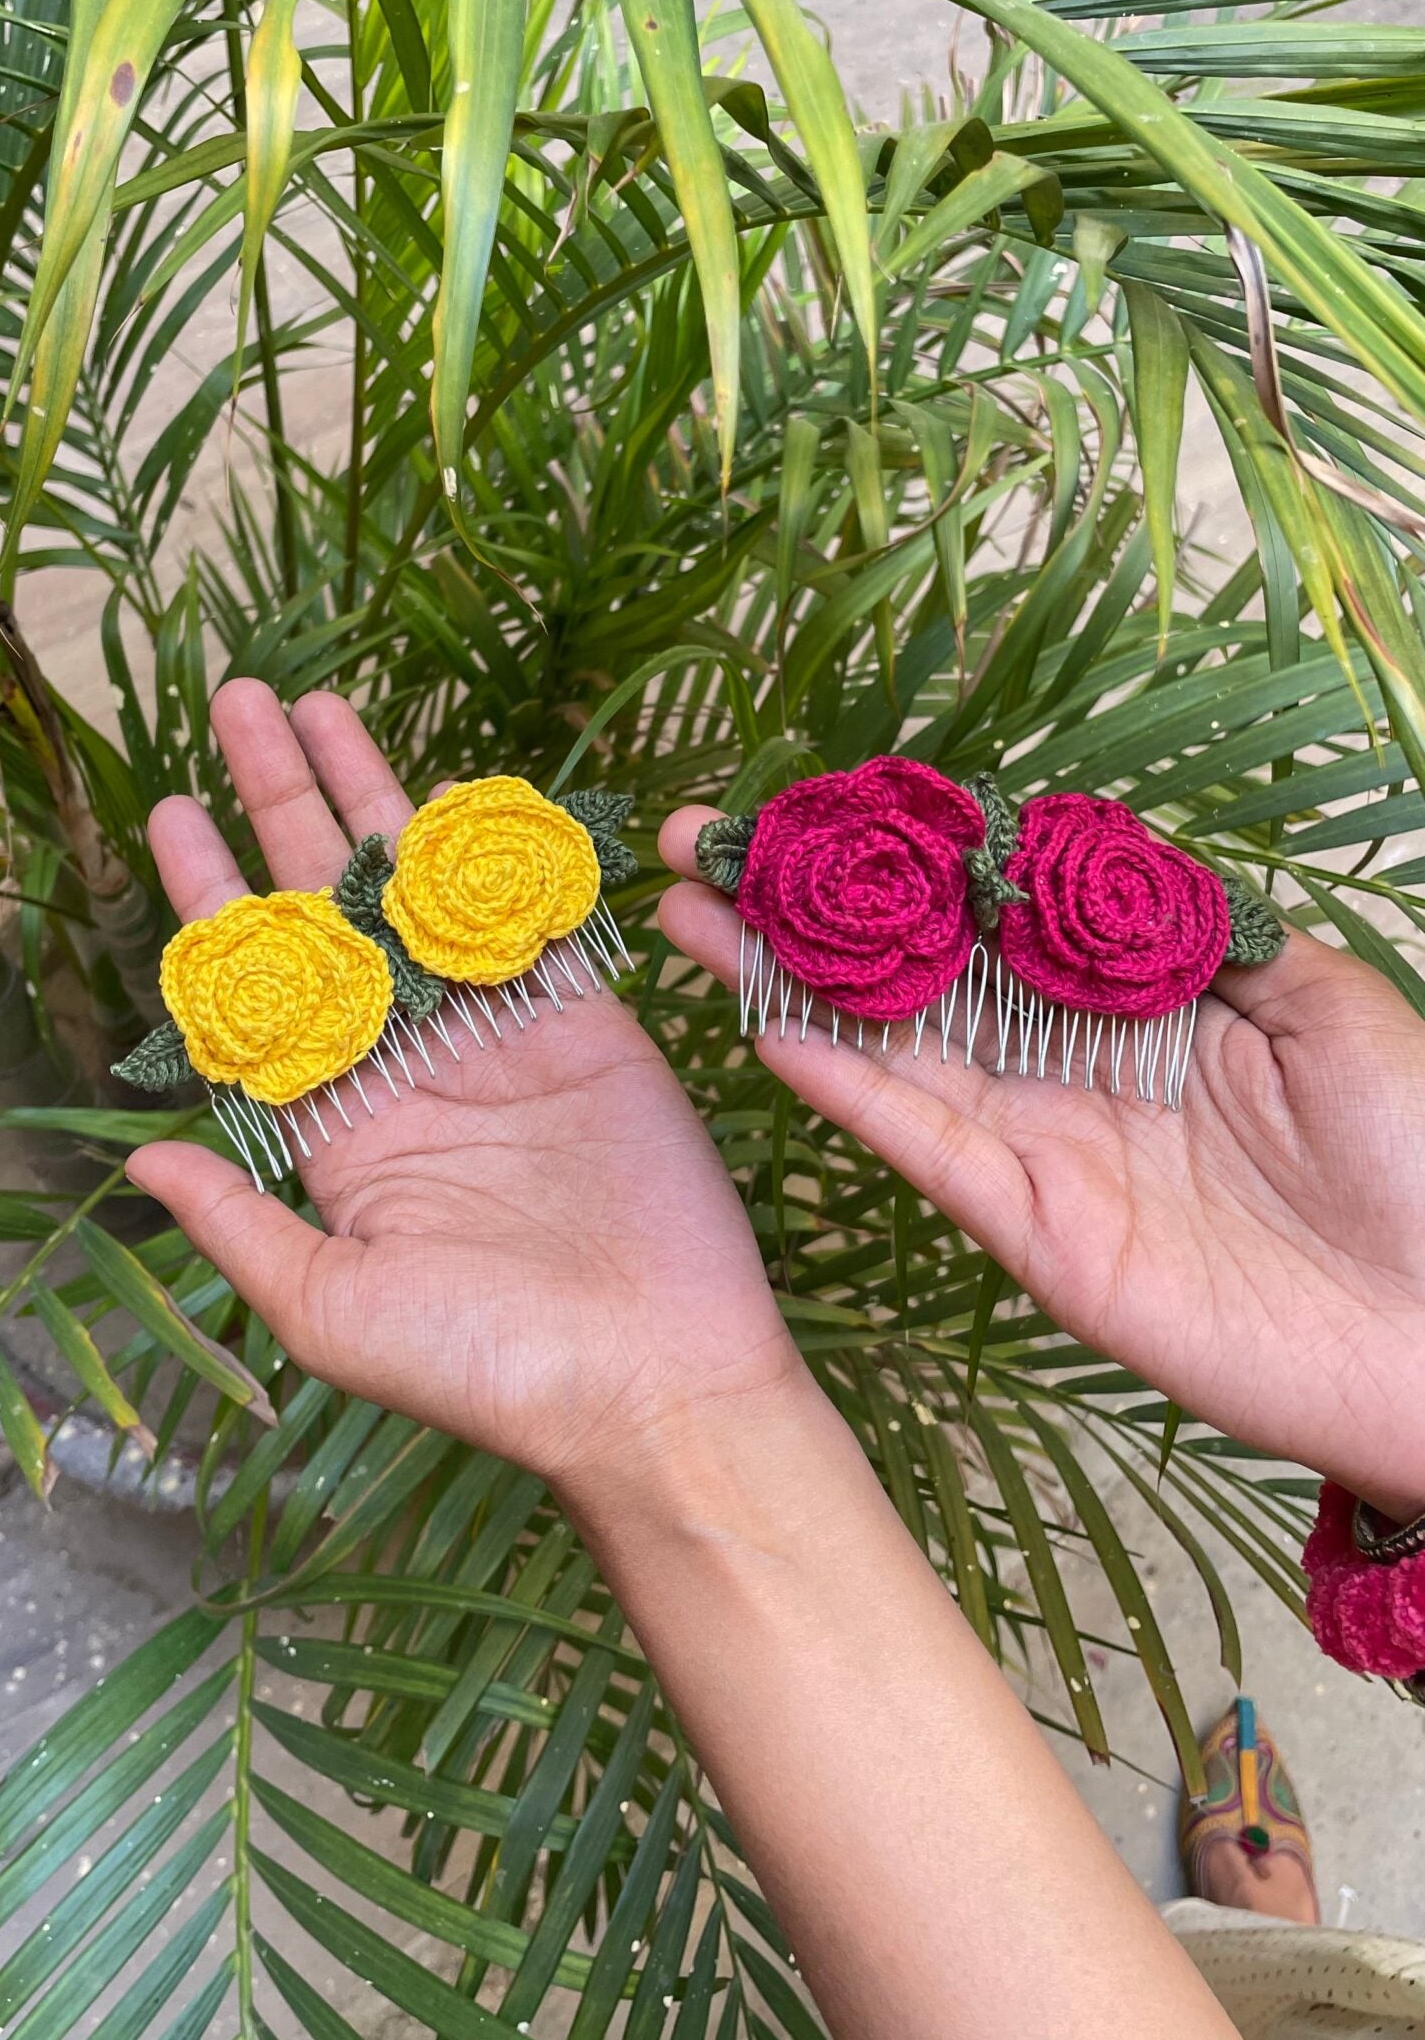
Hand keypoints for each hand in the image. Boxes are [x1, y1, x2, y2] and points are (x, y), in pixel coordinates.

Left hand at [125, 685, 794, 1487]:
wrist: (654, 1380)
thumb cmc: (487, 1366)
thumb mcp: (331, 1308)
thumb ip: (236, 1223)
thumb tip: (138, 1157)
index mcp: (335, 1133)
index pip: (257, 988)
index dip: (214, 898)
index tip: (174, 812)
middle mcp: (407, 1069)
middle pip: (328, 910)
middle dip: (279, 803)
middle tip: (237, 705)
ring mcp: (496, 1039)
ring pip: (416, 892)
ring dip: (370, 796)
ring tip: (320, 706)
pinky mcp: (585, 1025)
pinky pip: (528, 919)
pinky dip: (492, 853)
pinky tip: (449, 783)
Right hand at [658, 808, 1424, 1521]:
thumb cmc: (1423, 1158)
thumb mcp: (1323, 997)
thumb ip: (1196, 924)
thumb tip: (1086, 853)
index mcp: (1139, 1003)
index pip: (990, 914)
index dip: (900, 859)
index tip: (809, 806)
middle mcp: (1072, 1070)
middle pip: (912, 974)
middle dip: (801, 909)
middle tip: (695, 845)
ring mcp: (1045, 1151)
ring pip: (890, 1049)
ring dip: (787, 982)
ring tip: (688, 913)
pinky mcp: (1036, 1233)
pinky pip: (924, 1145)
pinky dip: (847, 1090)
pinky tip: (772, 1029)